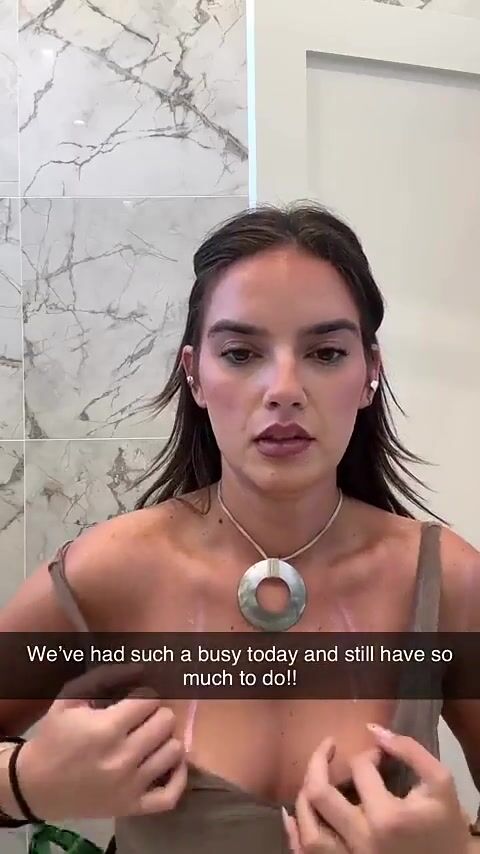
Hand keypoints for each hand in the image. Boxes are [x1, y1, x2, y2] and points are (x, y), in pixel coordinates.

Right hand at [16, 664, 186, 820]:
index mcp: (106, 729)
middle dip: (156, 713)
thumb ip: (106, 677)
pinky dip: (178, 776)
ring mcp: (129, 786)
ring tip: (152, 738)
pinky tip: (170, 762)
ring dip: (166, 739)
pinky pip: (172, 795)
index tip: (135, 699)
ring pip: (174, 751)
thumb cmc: (54, 737)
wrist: (35, 786)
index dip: (144, 695)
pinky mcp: (132, 808)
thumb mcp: (71, 698)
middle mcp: (122, 758)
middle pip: (165, 722)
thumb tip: (141, 668)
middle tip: (142, 718)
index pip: (149, 700)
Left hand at [284, 726, 469, 852]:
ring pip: (309, 831)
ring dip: (303, 799)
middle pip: (320, 795)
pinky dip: (295, 835)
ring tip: (312, 778)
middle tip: (327, 746)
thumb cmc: (444, 825)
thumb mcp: (440, 783)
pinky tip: (292, 815)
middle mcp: (362, 840)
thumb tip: (374, 731)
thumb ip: (410, 750)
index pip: (361, 770)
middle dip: (318, 761)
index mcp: (386, 817)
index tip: (380, 755)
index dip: (369, 754)